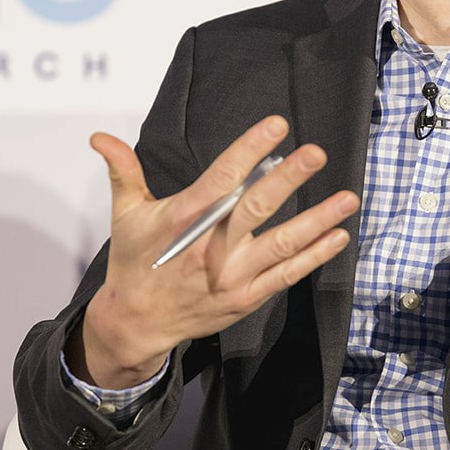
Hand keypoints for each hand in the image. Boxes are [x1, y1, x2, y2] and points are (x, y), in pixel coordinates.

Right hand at [72, 115, 358, 387]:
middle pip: (256, 208)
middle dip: (289, 179)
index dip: (249, 150)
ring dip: (317, 220)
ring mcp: (232, 276)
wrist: (135, 325)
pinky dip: (315, 256)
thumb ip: (123, 171)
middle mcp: (211, 248)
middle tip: (316, 153)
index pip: (222, 178)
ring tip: (348, 198)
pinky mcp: (246, 297)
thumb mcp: (126, 215)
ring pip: (281, 244)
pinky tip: (338, 236)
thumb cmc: (135, 264)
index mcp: (184, 220)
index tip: (276, 124)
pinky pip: (287, 275)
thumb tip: (100, 138)